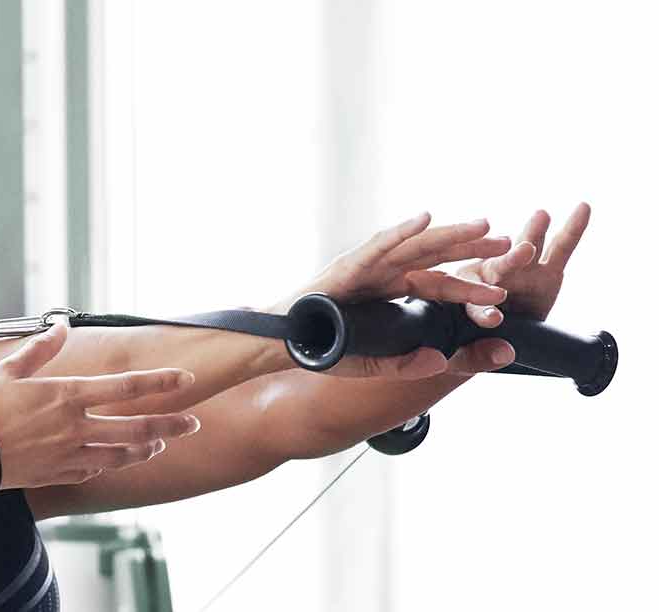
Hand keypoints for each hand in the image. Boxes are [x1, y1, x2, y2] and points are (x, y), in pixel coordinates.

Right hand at [0, 323, 200, 489]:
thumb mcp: (7, 370)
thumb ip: (40, 349)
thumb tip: (61, 326)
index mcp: (67, 396)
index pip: (127, 387)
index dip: (161, 382)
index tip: (185, 379)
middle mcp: (76, 428)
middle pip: (137, 428)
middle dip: (171, 425)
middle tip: (193, 423)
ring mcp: (69, 456)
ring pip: (121, 455)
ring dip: (145, 449)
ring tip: (159, 444)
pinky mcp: (57, 475)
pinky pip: (92, 472)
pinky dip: (107, 465)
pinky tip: (112, 460)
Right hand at [276, 213, 511, 378]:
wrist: (282, 344)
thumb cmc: (321, 348)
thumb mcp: (373, 364)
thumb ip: (406, 365)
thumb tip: (441, 362)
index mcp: (390, 292)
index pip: (436, 285)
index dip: (468, 288)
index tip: (502, 293)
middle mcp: (382, 273)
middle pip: (434, 256)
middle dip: (471, 248)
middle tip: (511, 242)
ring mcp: (366, 266)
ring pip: (414, 245)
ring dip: (449, 234)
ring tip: (484, 225)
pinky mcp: (346, 266)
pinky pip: (377, 246)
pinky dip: (401, 232)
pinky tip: (425, 219)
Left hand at [446, 203, 591, 373]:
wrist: (487, 339)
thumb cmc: (464, 348)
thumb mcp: (463, 358)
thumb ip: (480, 356)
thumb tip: (504, 354)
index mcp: (454, 294)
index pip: (467, 302)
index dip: (481, 310)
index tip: (494, 319)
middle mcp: (484, 275)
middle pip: (494, 268)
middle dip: (508, 261)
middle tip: (522, 251)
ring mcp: (514, 270)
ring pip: (521, 252)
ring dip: (531, 235)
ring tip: (541, 218)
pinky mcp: (543, 271)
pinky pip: (558, 249)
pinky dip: (571, 230)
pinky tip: (583, 209)